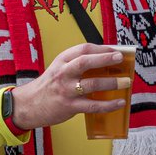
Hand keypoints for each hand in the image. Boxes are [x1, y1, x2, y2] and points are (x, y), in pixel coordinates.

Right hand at [8, 43, 130, 130]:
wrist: (28, 105)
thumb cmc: (48, 86)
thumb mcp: (59, 69)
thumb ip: (77, 64)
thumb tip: (105, 62)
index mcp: (62, 60)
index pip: (83, 49)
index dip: (102, 48)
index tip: (116, 50)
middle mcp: (63, 73)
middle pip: (86, 62)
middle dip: (106, 59)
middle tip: (120, 59)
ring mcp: (66, 90)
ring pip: (92, 84)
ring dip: (112, 82)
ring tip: (126, 82)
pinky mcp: (70, 106)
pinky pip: (93, 105)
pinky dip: (109, 104)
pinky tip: (119, 103)